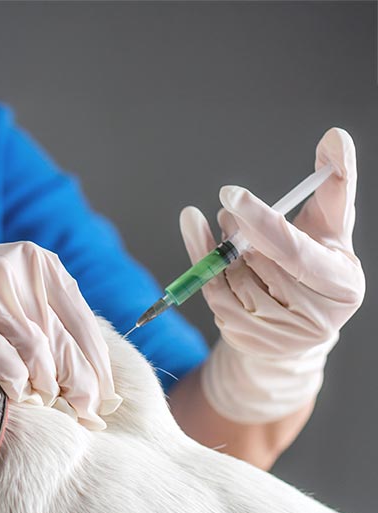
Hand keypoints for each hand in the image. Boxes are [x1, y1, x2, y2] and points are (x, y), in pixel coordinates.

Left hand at [179, 128, 363, 423]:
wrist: (298, 326)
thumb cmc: (317, 264)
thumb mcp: (331, 227)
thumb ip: (335, 183)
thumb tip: (334, 137)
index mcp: (341, 284)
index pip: (294, 251)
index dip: (261, 221)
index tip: (230, 195)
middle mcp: (314, 316)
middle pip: (261, 266)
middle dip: (240, 232)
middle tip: (228, 208)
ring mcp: (278, 336)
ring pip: (235, 284)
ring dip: (221, 251)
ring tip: (224, 228)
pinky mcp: (249, 342)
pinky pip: (216, 300)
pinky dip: (205, 271)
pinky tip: (204, 251)